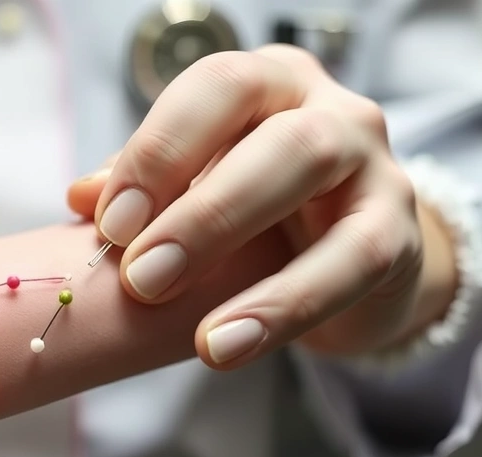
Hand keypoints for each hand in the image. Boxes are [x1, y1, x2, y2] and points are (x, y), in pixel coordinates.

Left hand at [68, 46, 457, 368]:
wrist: (352, 259)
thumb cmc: (258, 214)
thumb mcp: (201, 189)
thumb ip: (148, 187)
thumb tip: (82, 195)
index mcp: (266, 84)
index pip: (215, 87)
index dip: (159, 149)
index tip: (110, 222)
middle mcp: (326, 108)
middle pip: (269, 132)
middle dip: (197, 209)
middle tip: (139, 276)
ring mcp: (373, 164)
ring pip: (311, 171)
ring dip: (240, 249)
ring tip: (187, 324)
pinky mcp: (399, 234)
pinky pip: (350, 263)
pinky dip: (284, 308)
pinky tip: (225, 347)